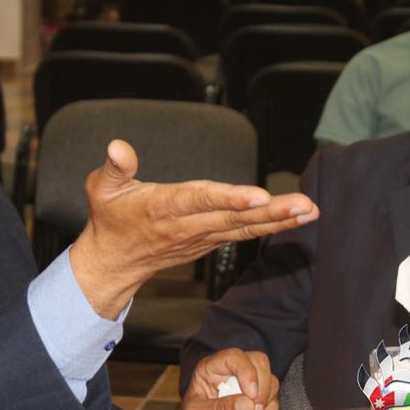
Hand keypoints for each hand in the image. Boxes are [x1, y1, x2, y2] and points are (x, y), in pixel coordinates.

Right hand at [69, 140, 317, 317]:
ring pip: (244, 227)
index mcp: (162, 208)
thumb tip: (117, 146)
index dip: (229, 198)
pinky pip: (244, 233)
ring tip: (309, 211)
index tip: (257, 197)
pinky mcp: (210, 241)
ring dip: (279, 220)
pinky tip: (296, 218)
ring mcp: (201, 237)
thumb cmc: (109, 220)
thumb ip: (113, 167)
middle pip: (233, 218)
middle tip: (303, 205)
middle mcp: (187, 225)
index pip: (199, 201)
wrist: (114, 263)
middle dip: (270, 211)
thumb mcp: (100, 189)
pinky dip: (271, 226)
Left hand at [179, 349, 278, 409]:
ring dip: (265, 401)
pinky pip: (274, 399)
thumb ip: (220, 409)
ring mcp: (247, 382)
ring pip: (271, 379)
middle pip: (259, 361)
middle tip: (253, 409)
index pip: (234, 356)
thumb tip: (248, 405)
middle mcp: (231, 370)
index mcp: (211, 368)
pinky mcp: (258, 397)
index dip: (247, 372)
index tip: (250, 394)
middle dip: (261, 386)